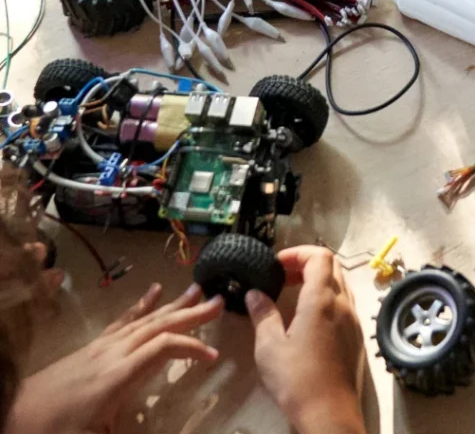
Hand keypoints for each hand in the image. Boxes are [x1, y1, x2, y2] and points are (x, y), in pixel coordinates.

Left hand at [8, 282, 221, 433]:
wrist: (12, 417)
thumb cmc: (54, 430)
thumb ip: (126, 432)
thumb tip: (161, 433)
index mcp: (118, 375)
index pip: (163, 348)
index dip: (191, 349)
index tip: (214, 356)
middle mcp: (114, 353)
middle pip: (159, 325)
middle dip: (191, 314)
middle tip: (220, 301)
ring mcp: (102, 346)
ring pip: (144, 319)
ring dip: (174, 304)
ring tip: (197, 288)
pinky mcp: (93, 346)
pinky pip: (124, 320)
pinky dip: (143, 305)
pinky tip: (154, 291)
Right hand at [246, 246, 365, 433]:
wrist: (330, 415)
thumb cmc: (297, 380)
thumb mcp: (270, 347)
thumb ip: (263, 315)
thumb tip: (255, 293)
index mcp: (322, 300)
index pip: (319, 256)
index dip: (299, 253)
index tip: (277, 264)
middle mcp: (343, 303)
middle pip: (332, 266)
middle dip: (308, 263)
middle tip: (283, 276)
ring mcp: (354, 320)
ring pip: (340, 284)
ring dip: (319, 280)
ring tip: (293, 293)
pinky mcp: (356, 336)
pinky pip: (345, 303)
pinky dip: (328, 297)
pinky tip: (309, 317)